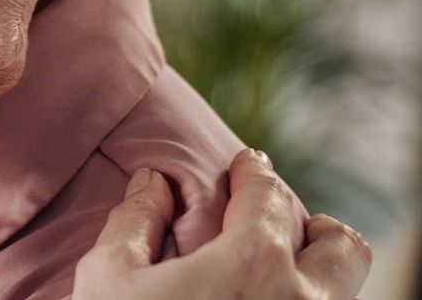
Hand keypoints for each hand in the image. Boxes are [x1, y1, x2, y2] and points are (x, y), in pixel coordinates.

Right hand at [75, 150, 370, 299]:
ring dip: (312, 276)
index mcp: (252, 263)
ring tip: (269, 276)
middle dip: (314, 228)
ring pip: (340, 295)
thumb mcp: (109, 278)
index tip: (248, 165)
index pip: (268, 195)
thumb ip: (135, 221)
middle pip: (343, 247)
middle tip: (279, 226)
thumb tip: (152, 183)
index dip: (255, 172)